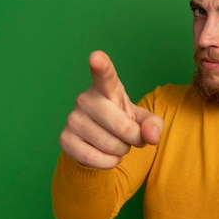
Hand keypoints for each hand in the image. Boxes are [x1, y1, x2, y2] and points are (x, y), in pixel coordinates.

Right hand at [59, 51, 163, 168]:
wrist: (98, 141)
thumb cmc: (122, 122)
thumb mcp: (143, 120)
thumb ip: (154, 125)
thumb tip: (151, 136)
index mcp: (107, 88)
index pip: (104, 75)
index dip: (101, 66)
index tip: (97, 57)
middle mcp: (86, 99)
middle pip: (121, 126)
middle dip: (135, 138)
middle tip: (133, 137)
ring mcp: (73, 119)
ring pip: (110, 145)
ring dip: (122, 151)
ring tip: (117, 143)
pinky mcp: (65, 139)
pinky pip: (95, 158)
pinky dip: (109, 162)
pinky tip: (107, 155)